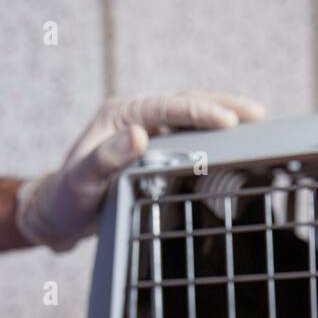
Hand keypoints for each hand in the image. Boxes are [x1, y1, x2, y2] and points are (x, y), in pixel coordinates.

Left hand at [16, 91, 265, 251]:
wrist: (60, 214)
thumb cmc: (68, 198)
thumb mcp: (82, 181)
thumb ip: (107, 158)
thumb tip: (139, 136)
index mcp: (120, 114)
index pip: (167, 107)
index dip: (200, 112)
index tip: (229, 121)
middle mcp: (136, 117)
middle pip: (187, 104)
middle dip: (224, 106)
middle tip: (257, 113)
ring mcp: (148, 132)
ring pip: (192, 119)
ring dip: (224, 117)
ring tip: (258, 122)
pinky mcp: (156, 151)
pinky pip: (190, 139)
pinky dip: (215, 139)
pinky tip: (237, 145)